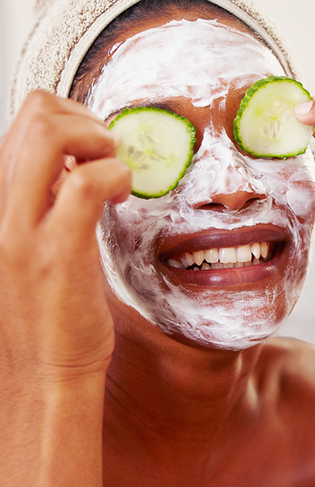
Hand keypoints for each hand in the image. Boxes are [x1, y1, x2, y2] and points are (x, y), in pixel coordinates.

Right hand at [0, 91, 130, 380]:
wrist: (42, 373)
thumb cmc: (50, 309)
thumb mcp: (37, 241)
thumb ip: (48, 198)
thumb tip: (79, 158)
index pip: (25, 121)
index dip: (73, 123)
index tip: (96, 156)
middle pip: (37, 114)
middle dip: (89, 122)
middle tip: (110, 162)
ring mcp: (19, 230)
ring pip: (50, 134)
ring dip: (101, 141)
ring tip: (116, 178)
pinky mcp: (54, 253)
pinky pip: (83, 184)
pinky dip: (115, 175)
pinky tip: (122, 197)